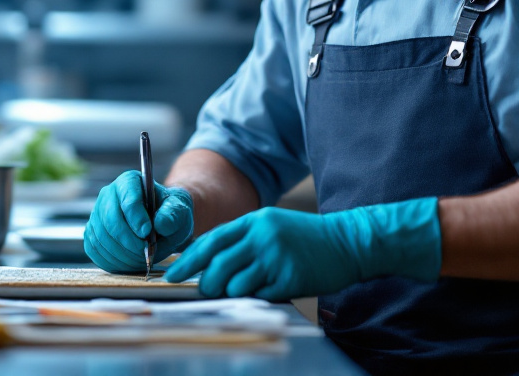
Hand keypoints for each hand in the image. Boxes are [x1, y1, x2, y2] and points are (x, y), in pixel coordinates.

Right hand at [84, 170, 193, 273]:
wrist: (160, 224)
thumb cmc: (170, 214)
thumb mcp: (179, 211)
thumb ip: (173, 215)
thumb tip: (159, 223)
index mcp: (130, 181)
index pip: (128, 199)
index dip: (136, 218)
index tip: (147, 233)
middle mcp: (109, 194)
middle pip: (110, 220)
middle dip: (129, 241)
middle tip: (146, 252)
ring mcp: (97, 214)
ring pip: (101, 237)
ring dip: (122, 254)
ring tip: (141, 258)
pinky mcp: (91, 233)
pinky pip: (95, 250)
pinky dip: (112, 260)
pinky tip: (128, 261)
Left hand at [163, 198, 440, 299]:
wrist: (348, 241)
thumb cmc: (307, 238)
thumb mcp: (271, 227)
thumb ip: (243, 240)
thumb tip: (209, 262)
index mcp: (254, 220)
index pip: (209, 242)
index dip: (187, 261)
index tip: (170, 275)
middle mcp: (261, 236)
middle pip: (216, 267)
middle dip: (208, 284)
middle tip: (211, 291)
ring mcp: (275, 256)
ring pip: (234, 285)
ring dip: (234, 293)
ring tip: (247, 288)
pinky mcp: (288, 277)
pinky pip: (258, 295)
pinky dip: (258, 297)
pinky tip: (271, 288)